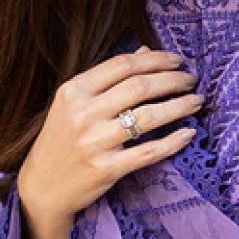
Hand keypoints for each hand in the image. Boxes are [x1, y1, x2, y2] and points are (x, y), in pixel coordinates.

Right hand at [15, 49, 203, 238]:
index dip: (156, 59)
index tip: (177, 60)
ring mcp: (95, 142)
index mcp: (74, 91)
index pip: (123, 65)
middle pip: (140, 87)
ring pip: (148, 117)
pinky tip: (188, 133)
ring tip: (196, 101)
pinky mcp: (106, 169)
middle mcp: (83, 113)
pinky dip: (173, 141)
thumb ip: (108, 77)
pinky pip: (149, 151)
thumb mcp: (74, 103)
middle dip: (173, 80)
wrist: (42, 187)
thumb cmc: (62, 141)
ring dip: (179, 106)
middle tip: (191, 80)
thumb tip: (145, 50)